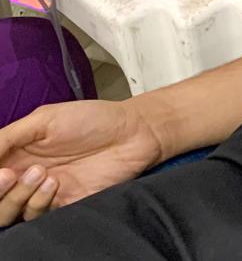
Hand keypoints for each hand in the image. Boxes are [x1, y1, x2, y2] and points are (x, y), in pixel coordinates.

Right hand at [0, 99, 164, 224]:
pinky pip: (36, 216)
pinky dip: (38, 202)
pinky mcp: (63, 205)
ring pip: (8, 212)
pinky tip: (54, 183)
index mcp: (14, 153)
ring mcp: (42, 192)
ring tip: (39, 173)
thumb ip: (8, 136)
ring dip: (16, 196)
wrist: (134, 132)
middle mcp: (23, 176)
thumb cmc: (93, 119)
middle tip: (10, 174)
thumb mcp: (44, 119)